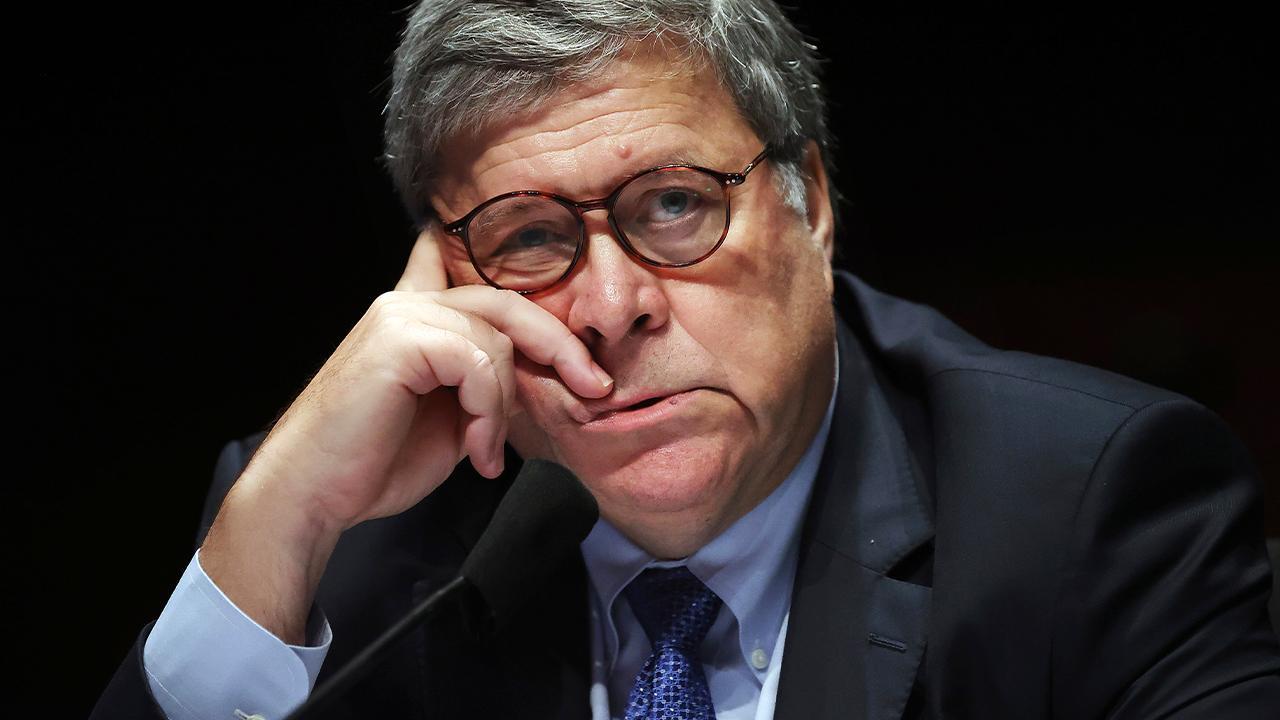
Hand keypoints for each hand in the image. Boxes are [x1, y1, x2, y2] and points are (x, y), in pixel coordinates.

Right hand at [198, 225, 611, 641]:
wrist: (312, 495)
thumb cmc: (373, 464)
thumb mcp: (451, 421)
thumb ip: (484, 388)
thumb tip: (540, 379)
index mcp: (414, 319)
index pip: (458, 267)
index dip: (495, 257)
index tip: (522, 262)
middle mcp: (406, 304)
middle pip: (508, 303)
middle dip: (560, 345)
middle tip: (594, 387)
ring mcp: (400, 315)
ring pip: (498, 338)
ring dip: (505, 404)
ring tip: (488, 452)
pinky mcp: (398, 337)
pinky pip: (478, 361)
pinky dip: (488, 411)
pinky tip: (477, 452)